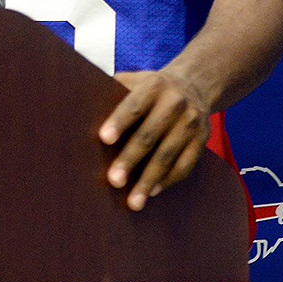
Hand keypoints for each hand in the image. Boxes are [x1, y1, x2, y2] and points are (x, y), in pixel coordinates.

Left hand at [98, 69, 211, 210]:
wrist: (193, 84)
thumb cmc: (148, 88)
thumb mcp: (133, 80)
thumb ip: (111, 91)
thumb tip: (79, 108)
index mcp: (153, 86)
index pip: (133, 105)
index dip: (118, 121)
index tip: (103, 139)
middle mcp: (174, 103)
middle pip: (150, 135)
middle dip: (130, 159)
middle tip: (113, 180)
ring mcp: (191, 122)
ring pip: (168, 155)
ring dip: (148, 180)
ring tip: (133, 201)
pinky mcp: (203, 140)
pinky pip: (185, 165)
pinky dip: (167, 180)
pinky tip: (151, 191)